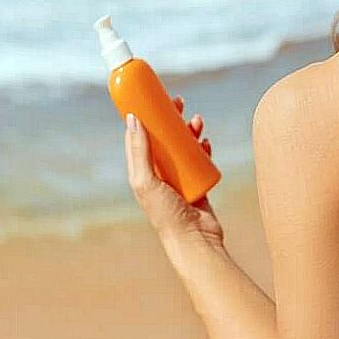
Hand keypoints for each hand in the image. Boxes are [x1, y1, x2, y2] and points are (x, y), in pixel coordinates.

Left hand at [124, 95, 224, 256]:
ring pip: (183, 146)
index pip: (139, 138)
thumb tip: (133, 118)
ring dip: (189, 131)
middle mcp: (158, 174)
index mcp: (141, 172)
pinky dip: (202, 148)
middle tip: (179, 102)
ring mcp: (178, 179)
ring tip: (198, 121)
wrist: (194, 240)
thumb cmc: (166, 214)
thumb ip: (139, 151)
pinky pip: (199, 160)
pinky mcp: (197, 184)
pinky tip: (206, 142)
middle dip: (170, 119)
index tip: (150, 98)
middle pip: (163, 138)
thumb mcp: (146, 180)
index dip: (144, 116)